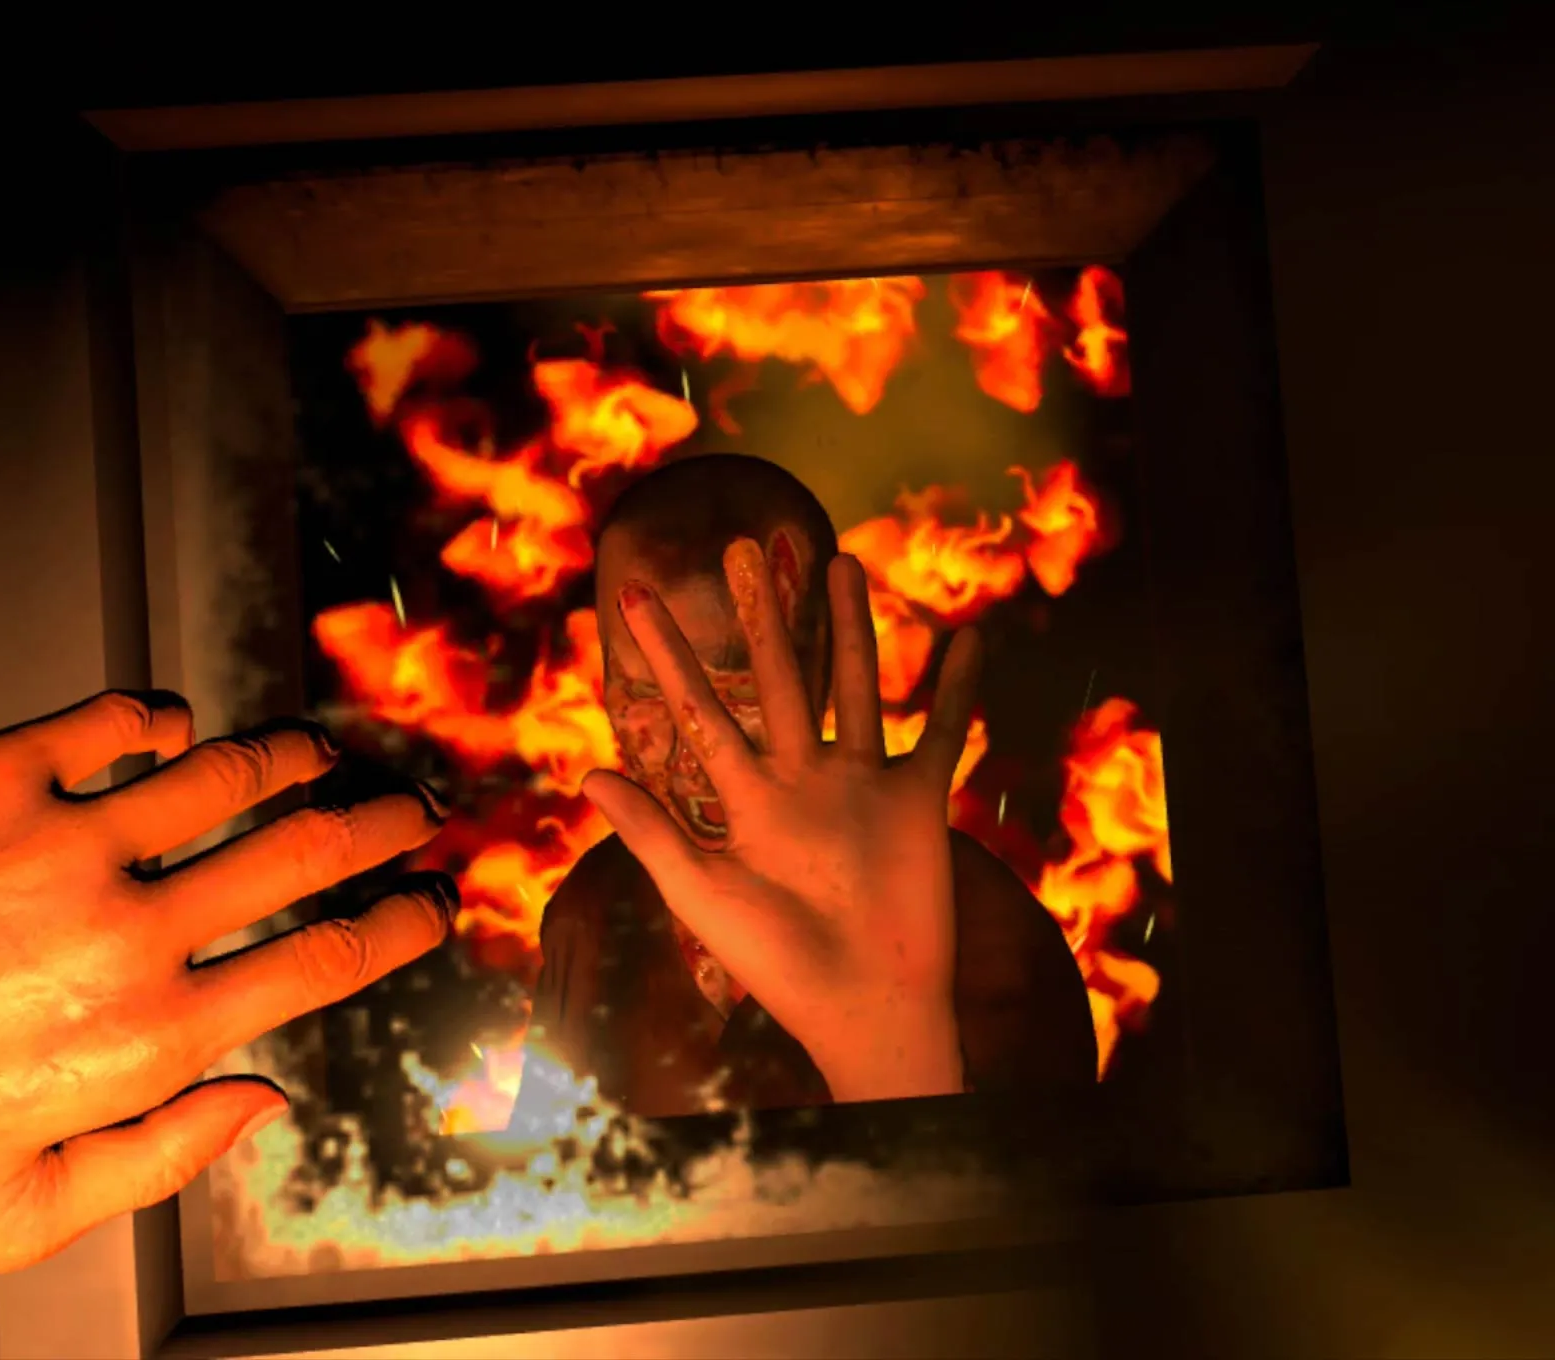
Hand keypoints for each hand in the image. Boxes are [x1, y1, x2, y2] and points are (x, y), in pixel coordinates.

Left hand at [583, 539, 981, 1102]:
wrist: (864, 1007)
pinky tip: (964, 640)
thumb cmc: (776, 964)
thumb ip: (654, 833)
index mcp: (746, 800)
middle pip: (779, 679)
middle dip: (761, 617)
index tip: (632, 598)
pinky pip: (939, 733)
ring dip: (849, 625)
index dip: (666, 656)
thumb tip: (590, 774)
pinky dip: (955, 688)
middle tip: (745, 546)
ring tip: (838, 560)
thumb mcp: (702, 894)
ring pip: (854, 685)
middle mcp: (802, 780)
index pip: (698, 709)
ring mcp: (860, 785)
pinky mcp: (917, 801)